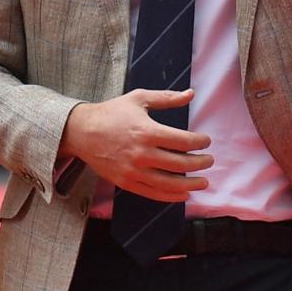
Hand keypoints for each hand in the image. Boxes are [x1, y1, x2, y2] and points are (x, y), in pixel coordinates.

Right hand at [62, 88, 212, 200]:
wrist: (82, 132)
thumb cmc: (111, 113)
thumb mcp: (138, 99)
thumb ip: (166, 98)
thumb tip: (191, 94)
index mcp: (147, 131)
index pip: (183, 141)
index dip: (200, 142)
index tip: (206, 141)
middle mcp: (142, 153)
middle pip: (180, 163)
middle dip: (200, 163)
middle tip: (209, 160)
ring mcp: (134, 171)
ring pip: (169, 183)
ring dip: (190, 184)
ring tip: (204, 182)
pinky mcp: (126, 182)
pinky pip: (153, 193)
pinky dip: (171, 196)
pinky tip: (184, 194)